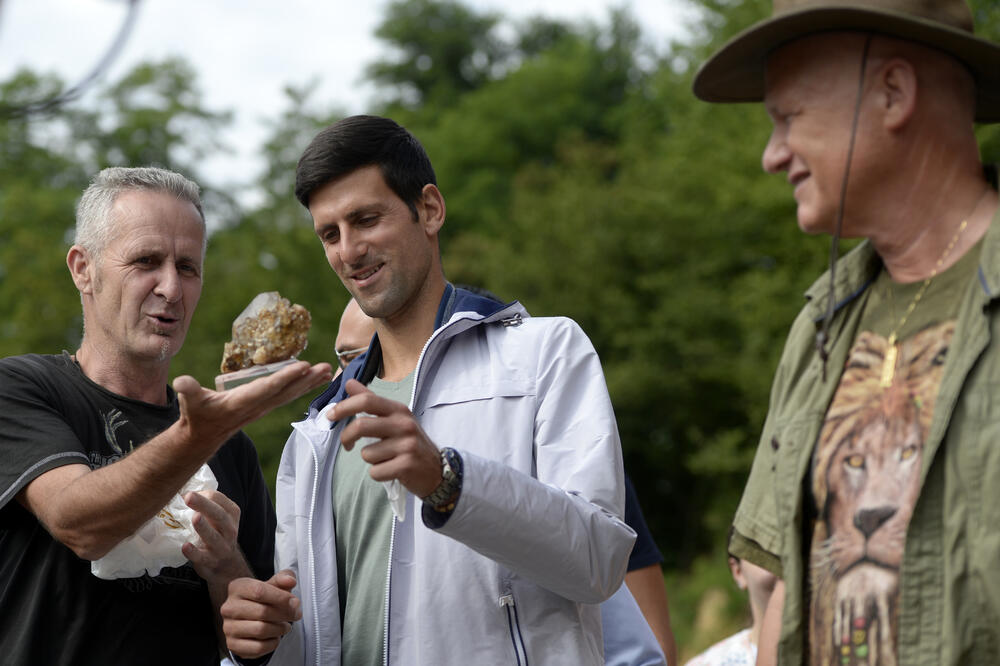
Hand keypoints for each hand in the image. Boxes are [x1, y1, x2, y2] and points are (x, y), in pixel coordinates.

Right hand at [173, 360, 331, 453]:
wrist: (202, 435)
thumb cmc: (195, 414)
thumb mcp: (189, 401)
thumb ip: (187, 391)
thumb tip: (180, 382)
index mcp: (240, 402)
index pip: (266, 388)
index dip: (284, 378)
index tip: (303, 367)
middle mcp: (256, 406)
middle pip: (285, 391)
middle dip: (305, 380)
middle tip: (326, 368)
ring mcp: (262, 407)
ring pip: (290, 394)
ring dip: (309, 383)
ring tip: (328, 371)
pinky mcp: (264, 406)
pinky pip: (288, 395)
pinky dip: (303, 386)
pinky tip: (315, 378)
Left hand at [182, 490, 247, 583]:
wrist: (226, 565)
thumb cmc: (216, 534)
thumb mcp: (217, 517)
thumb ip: (205, 504)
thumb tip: (180, 492)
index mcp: (231, 513)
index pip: (219, 499)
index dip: (202, 495)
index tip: (186, 494)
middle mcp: (229, 529)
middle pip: (219, 515)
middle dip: (204, 505)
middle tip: (189, 496)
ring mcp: (221, 546)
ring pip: (213, 536)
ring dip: (204, 527)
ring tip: (195, 518)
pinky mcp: (210, 561)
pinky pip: (202, 557)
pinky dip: (194, 552)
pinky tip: (185, 546)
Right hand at [222, 570, 300, 657]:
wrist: (249, 616)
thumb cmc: (263, 599)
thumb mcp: (273, 585)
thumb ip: (284, 579)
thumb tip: (290, 581)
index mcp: (238, 588)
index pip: (259, 591)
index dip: (281, 597)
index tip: (295, 602)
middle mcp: (229, 607)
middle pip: (262, 611)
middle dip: (284, 614)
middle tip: (295, 615)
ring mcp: (229, 627)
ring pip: (261, 630)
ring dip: (279, 629)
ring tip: (285, 626)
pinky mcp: (233, 644)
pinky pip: (257, 647)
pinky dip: (272, 644)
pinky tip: (275, 637)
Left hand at [327, 379, 442, 497]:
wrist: (437, 470)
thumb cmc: (409, 442)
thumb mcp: (394, 418)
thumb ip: (371, 400)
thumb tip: (349, 382)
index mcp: (399, 410)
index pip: (367, 401)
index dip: (344, 407)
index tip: (330, 415)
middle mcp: (405, 425)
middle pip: (361, 425)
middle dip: (346, 437)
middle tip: (346, 444)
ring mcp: (407, 445)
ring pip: (367, 454)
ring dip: (370, 459)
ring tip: (385, 459)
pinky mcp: (407, 466)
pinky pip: (376, 471)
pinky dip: (378, 474)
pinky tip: (391, 470)